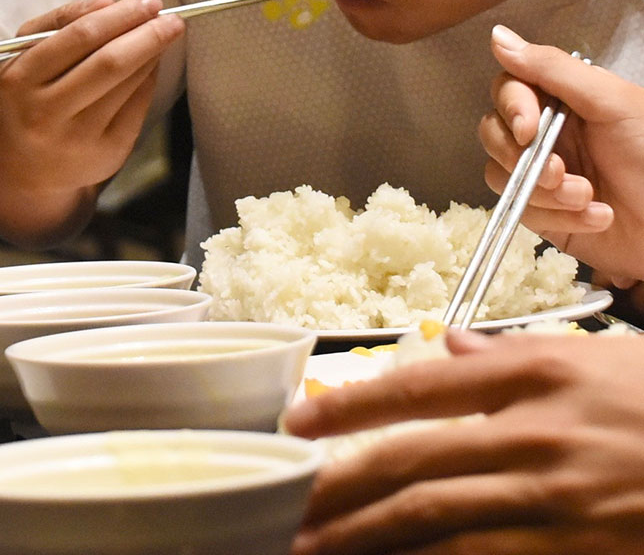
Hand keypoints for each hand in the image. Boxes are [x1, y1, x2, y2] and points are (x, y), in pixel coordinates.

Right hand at [0, 0, 184, 245]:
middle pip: (110, 64)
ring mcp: (79, 138)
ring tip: (164, 36)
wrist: (24, 164)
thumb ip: (60, 21)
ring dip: (152, 56)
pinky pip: (137, 108)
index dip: (120, 17)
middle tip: (172, 19)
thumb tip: (107, 3)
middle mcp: (48, 113)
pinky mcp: (107, 155)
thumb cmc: (29, 96)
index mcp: (22, 80)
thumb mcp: (25, 53)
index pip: (79, 38)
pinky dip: (149, 81)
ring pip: (127, 86)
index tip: (149, 3)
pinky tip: (152, 65)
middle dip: (147, 36)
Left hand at [284, 330, 643, 554]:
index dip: (349, 406)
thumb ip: (518, 350)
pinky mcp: (571, 547)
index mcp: (535, 375)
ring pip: (433, 520)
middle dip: (336, 484)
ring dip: (362, 536)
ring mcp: (552, 497)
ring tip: (308, 544)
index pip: (419, 387)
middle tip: (281, 497)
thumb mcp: (601, 355)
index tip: (297, 421)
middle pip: (411, 461)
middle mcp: (533, 434)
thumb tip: (452, 347)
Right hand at [478, 25, 643, 282]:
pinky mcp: (540, 212)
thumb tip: (499, 38)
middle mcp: (547, 133)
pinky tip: (595, 216)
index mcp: (565, 100)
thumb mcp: (611, 102)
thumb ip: (552, 68)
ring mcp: (540, 173)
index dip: (512, 108)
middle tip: (561, 172)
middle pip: (494, 132)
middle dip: (524, 159)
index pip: (509, 88)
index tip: (529, 129)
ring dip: (544, 193)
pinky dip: (557, 217)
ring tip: (587, 197)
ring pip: (500, 175)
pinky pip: (518, 210)